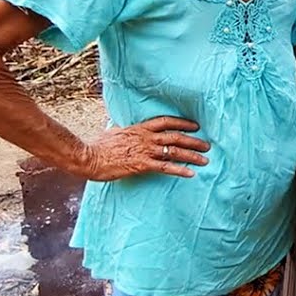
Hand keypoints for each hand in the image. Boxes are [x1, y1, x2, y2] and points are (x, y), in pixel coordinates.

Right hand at [71, 116, 209, 180]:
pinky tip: (191, 173)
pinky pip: (165, 167)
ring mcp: (145, 150)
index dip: (183, 123)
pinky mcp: (142, 165)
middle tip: (207, 145)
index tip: (195, 126)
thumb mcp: (114, 132)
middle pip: (176, 137)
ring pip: (174, 151)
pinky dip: (180, 170)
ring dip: (192, 155)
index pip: (166, 121)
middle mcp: (146, 137)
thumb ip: (125, 131)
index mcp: (140, 128)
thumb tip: (124, 128)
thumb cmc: (97, 146)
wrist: (87, 157)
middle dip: (194, 141)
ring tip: (205, 160)